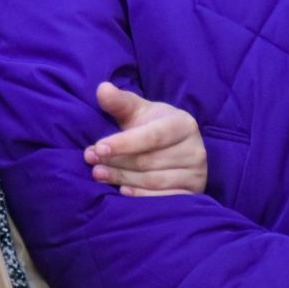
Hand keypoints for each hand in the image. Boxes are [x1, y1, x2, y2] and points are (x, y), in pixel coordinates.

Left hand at [84, 82, 207, 195]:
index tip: (97, 147)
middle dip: (116, 161)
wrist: (174, 147)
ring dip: (122, 178)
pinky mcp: (193, 193)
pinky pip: (164, 198)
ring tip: (98, 173)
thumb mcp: (136, 111)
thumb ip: (119, 101)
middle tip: (91, 161)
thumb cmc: (150, 126)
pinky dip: (141, 195)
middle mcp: (195, 149)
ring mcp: (196, 173)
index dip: (123, 143)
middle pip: (149, 161)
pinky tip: (122, 191)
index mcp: (183, 124)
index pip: (152, 136)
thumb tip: (102, 89)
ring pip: (153, 180)